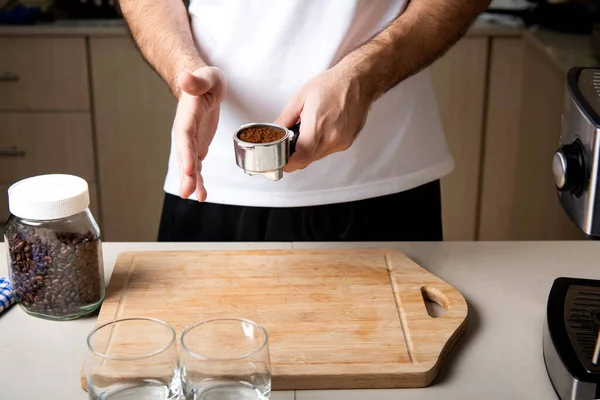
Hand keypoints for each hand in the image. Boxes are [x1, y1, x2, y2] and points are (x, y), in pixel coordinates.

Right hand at [173, 66, 226, 200]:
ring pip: (189, 164)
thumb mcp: (206, 77)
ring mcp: (191, 141)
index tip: (190, 167)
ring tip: (197, 198)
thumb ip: (196, 81)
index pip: (184, 135)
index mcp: (187, 115)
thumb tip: (184, 77)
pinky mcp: (198, 147)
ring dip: (192, 182)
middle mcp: (185, 131)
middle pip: (184, 155)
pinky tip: (201, 195)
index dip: (186, 152)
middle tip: (187, 192)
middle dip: (186, 174)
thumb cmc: (206, 80)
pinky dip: (199, 181)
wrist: (204, 86)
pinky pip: (197, 167)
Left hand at [274, 66, 370, 171]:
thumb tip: (273, 134)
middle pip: (307, 160)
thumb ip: (284, 119)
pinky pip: (327, 151)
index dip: (287, 163)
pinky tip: (319, 131)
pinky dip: (318, 146)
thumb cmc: (331, 85)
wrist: (357, 81)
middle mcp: (331, 137)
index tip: (279, 160)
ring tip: (305, 133)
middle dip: (294, 156)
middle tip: (287, 145)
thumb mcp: (300, 98)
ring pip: (316, 157)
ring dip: (307, 151)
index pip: (301, 157)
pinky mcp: (347, 143)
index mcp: (317, 125)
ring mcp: (341, 142)